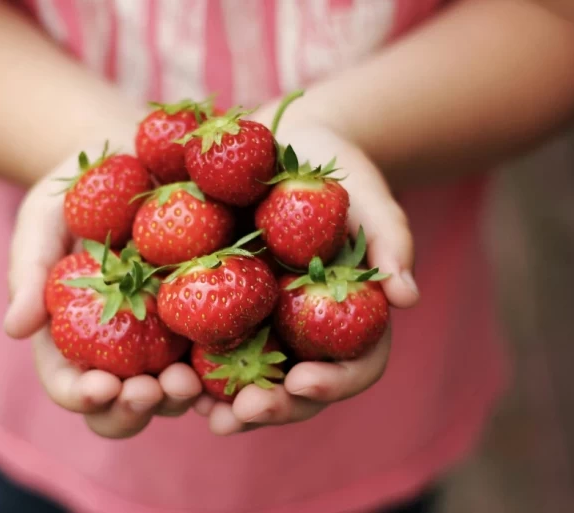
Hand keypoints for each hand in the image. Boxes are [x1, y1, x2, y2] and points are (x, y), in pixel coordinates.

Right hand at [3, 141, 202, 438]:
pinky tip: (232, 359)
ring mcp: (167, 337)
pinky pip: (220, 351)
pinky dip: (224, 367)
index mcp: (74, 337)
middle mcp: (121, 348)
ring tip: (189, 380)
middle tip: (150, 392)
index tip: (99, 388)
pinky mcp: (209, 314)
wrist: (134, 156)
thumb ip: (28, 271)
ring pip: (173, 390)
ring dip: (180, 396)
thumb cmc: (75, 191)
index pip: (70, 385)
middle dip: (134, 409)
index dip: (82, 397)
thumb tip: (15, 330)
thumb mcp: (42, 220)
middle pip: (124, 404)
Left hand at [195, 121, 420, 434]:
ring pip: (249, 382)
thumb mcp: (366, 195)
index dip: (334, 383)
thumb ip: (390, 240)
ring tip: (198, 409)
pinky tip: (165, 372)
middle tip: (242, 412)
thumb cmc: (332, 169)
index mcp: (349, 318)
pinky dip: (188, 365)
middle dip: (273, 408)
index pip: (355, 366)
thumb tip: (408, 297)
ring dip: (225, 404)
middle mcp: (304, 334)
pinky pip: (204, 345)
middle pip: (297, 390)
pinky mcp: (217, 308)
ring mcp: (261, 326)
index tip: (303, 381)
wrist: (278, 143)